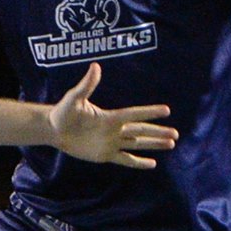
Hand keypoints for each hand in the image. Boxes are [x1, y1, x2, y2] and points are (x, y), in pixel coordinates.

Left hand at [48, 64, 176, 167]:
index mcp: (110, 117)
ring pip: (138, 145)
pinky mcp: (105, 155)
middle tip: (176, 134)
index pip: (134, 114)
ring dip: (154, 144)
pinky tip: (153, 163)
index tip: (166, 110)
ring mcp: (111, 143)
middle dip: (158, 132)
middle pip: (141, 131)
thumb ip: (87, 85)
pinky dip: (139, 162)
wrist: (54, 129)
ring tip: (171, 144)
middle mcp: (114, 130)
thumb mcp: (75, 98)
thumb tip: (95, 66)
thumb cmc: (63, 112)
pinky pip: (125, 159)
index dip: (149, 112)